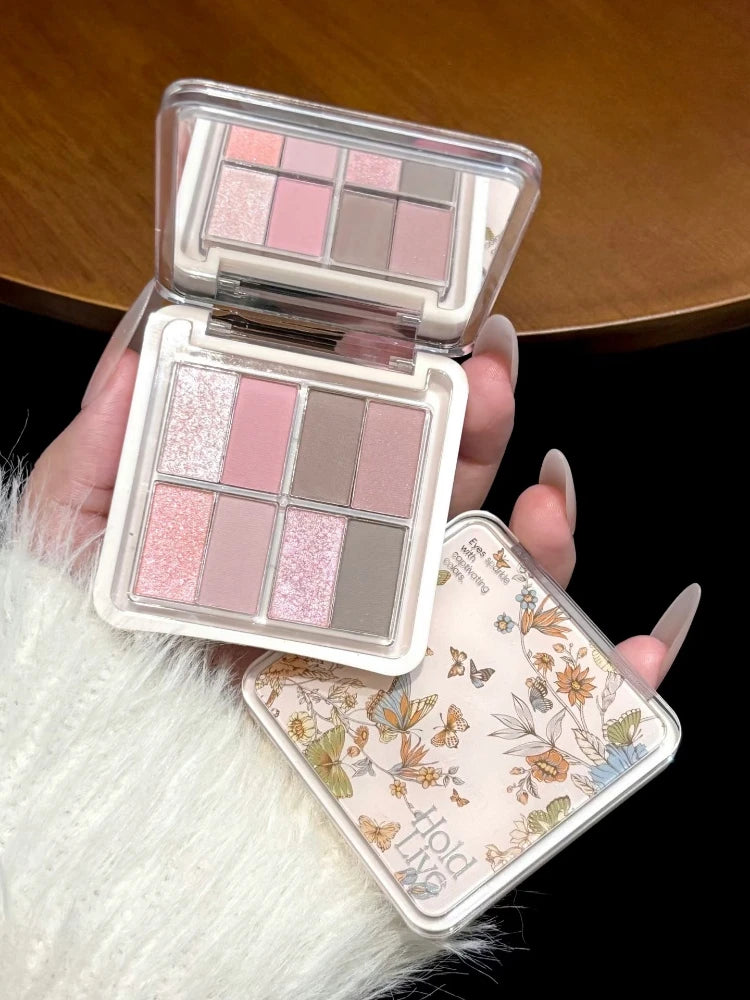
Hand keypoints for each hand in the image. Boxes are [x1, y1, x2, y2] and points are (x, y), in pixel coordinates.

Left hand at [25, 301, 698, 687]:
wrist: (94, 781)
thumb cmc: (77, 649)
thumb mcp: (78, 528)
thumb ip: (107, 435)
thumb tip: (146, 333)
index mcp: (293, 524)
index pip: (368, 441)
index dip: (409, 382)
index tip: (426, 332)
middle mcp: (355, 581)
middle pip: (446, 497)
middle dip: (484, 431)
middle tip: (491, 375)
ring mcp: (394, 652)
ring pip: (494, 587)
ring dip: (546, 537)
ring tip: (548, 501)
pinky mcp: (422, 727)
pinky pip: (525, 704)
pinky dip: (597, 681)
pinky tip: (632, 649)